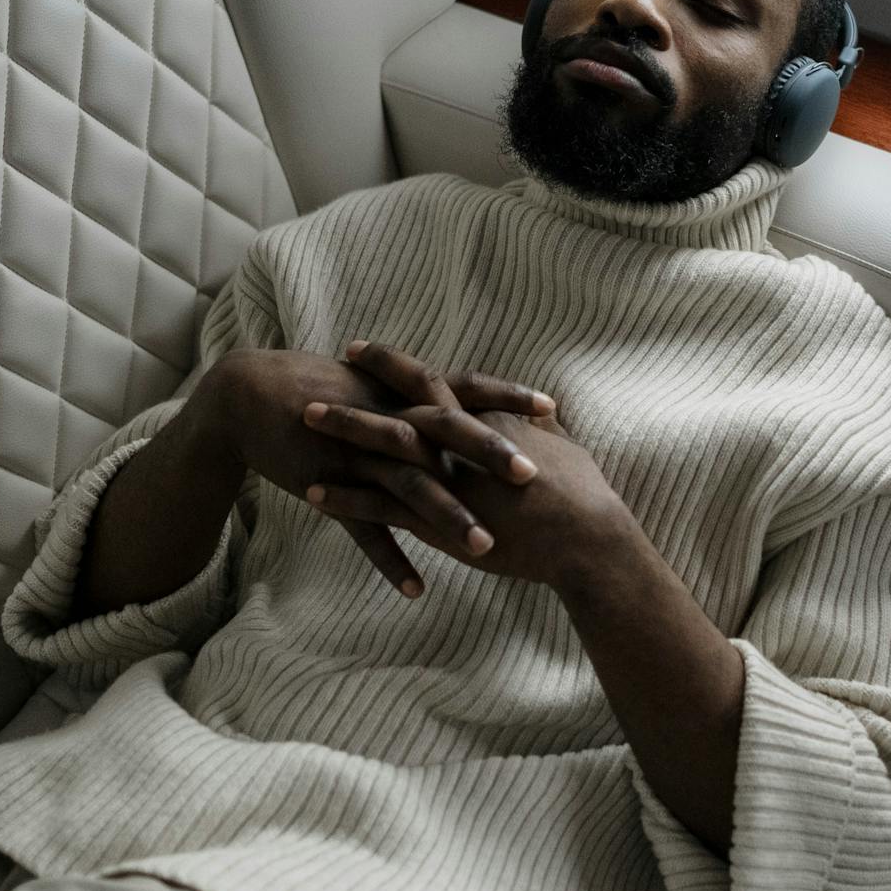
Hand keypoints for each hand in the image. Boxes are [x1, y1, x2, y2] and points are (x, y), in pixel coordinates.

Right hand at [203, 346, 556, 594]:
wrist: (248, 398)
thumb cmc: (321, 392)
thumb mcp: (376, 390)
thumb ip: (420, 401)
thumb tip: (468, 404)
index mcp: (402, 395)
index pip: (464, 390)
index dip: (506, 397)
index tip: (552, 407)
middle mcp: (386, 419)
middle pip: (445, 435)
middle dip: (489, 455)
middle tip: (532, 478)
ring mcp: (357, 453)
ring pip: (409, 487)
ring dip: (447, 517)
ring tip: (485, 549)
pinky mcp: (328, 484)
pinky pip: (362, 528)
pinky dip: (389, 559)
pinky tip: (416, 589)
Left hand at [300, 340, 639, 589]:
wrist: (588, 539)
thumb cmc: (584, 496)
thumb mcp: (561, 448)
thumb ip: (541, 428)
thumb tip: (540, 412)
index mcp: (485, 419)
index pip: (431, 381)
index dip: (393, 365)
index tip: (360, 351)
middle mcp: (460, 440)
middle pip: (398, 404)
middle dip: (357, 389)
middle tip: (319, 377)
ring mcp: (446, 478)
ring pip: (381, 448)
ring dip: (341, 434)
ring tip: (302, 421)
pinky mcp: (437, 519)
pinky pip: (379, 506)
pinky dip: (345, 497)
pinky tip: (313, 493)